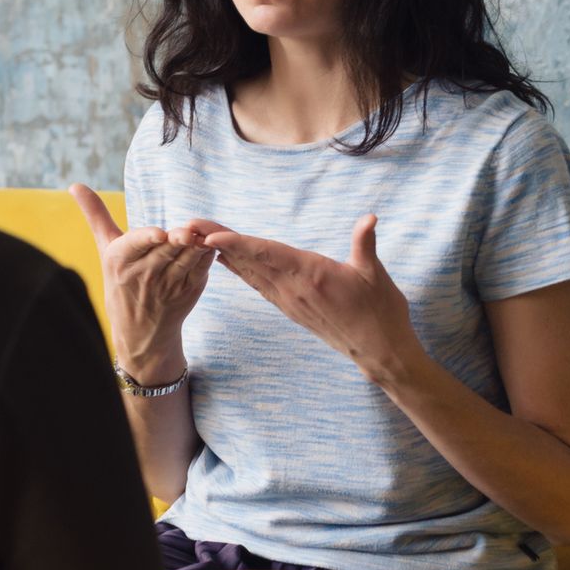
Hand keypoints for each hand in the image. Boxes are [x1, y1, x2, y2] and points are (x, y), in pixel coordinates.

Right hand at [68, 184, 212, 378]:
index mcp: (120, 261)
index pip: (135, 245)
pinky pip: (201, 269)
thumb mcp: (105, 249)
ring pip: (186, 259)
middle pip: (165, 250)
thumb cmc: (119, 280)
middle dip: (178, 240)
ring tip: (203, 234)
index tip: (158, 234)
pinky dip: (206, 255)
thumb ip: (95, 214)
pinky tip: (209, 243)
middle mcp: (143, 275)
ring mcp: (168, 286)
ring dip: (196, 246)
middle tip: (188, 232)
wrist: (139, 330)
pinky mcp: (188, 291)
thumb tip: (74, 185)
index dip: (148, 239)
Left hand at [194, 213, 422, 384]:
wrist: (379, 352)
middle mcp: (292, 289)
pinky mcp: (290, 307)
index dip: (239, 244)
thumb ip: (366, 244)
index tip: (212, 236)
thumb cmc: (381, 311)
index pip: (268, 255)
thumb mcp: (375, 275)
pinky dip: (238, 268)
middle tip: (188, 226)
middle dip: (216, 241)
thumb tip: (369, 218)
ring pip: (248, 272)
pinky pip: (257, 283)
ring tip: (195, 236)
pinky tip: (222, 258)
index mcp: (311, 275)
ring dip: (221, 253)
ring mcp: (288, 300)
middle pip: (248, 261)